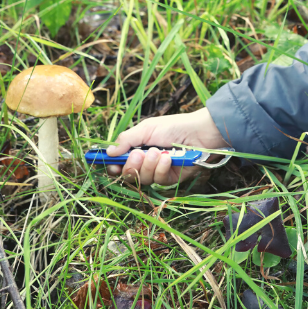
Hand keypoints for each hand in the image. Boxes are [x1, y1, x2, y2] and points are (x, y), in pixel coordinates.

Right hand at [104, 108, 227, 186]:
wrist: (198, 132)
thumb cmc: (173, 127)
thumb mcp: (146, 129)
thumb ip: (126, 140)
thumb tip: (109, 152)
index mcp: (137, 149)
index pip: (120, 163)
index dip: (113, 166)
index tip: (110, 164)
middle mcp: (146, 162)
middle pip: (128, 175)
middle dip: (131, 165)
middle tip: (138, 154)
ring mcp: (158, 172)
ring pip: (142, 179)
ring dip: (149, 165)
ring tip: (159, 152)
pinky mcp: (171, 179)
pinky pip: (159, 181)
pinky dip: (161, 168)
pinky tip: (168, 158)